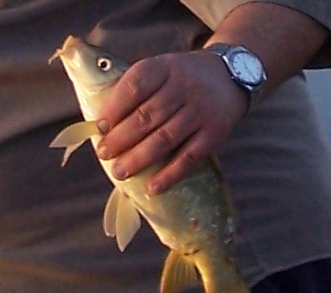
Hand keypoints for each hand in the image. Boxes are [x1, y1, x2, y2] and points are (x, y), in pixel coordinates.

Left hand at [97, 50, 247, 193]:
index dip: (114, 107)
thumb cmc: (184, 79)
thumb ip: (138, 89)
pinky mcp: (215, 133)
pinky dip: (170, 174)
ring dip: (139, 158)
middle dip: (121, 138)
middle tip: (104, 154)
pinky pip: (190, 157)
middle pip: (147, 116)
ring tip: (120, 172)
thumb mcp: (163, 69)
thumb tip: (104, 123)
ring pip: (165, 139)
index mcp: (165, 68)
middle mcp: (184, 87)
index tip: (100, 127)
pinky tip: (153, 187)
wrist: (231, 76)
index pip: (135, 85)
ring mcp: (200, 112)